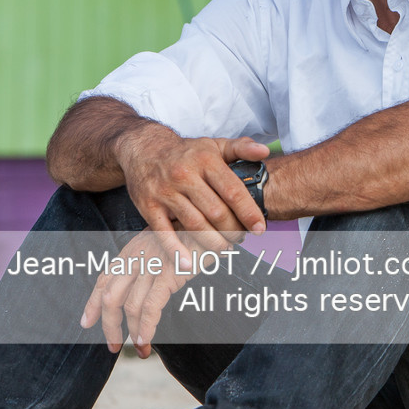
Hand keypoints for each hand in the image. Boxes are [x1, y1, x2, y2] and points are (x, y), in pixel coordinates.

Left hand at [79, 228, 206, 356]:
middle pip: (110, 296)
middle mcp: (137, 256)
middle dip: (109, 325)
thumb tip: (146, 283)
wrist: (214, 221)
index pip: (104, 279)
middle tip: (113, 346)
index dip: (92, 303)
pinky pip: (150, 307)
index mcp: (133, 249)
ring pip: (129, 306)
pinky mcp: (168, 274)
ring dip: (131, 333)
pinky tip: (146, 339)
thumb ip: (151, 259)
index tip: (86, 322)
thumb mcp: (164, 242)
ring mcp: (151, 265)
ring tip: (140, 350)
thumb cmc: (194, 234)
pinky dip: (146, 327)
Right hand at [113, 126, 269, 260]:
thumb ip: (241, 148)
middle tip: (241, 238)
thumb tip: (264, 151)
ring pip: (195, 225)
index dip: (249, 213)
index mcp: (205, 161)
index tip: (260, 228)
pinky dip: (176, 250)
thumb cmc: (185, 152)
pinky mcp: (148, 206)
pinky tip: (189, 263)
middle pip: (216, 212)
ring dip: (213, 242)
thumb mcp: (214, 145)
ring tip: (225, 247)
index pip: (232, 191)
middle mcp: (184, 175)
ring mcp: (165, 192)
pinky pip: (164, 233)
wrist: (143, 148)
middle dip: (233, 230)